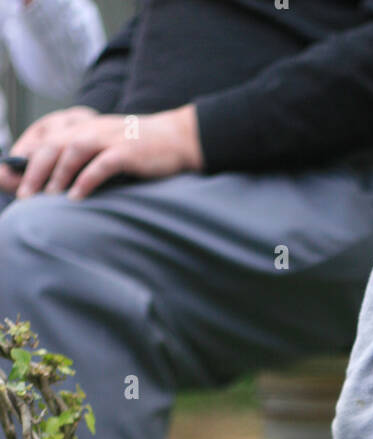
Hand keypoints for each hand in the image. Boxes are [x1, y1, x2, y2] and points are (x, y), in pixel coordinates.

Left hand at [0, 106, 202, 199]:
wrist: (176, 139)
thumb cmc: (138, 150)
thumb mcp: (105, 146)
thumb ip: (81, 157)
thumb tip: (55, 182)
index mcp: (82, 126)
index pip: (44, 136)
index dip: (24, 154)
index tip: (9, 176)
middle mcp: (91, 128)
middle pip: (53, 145)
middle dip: (34, 170)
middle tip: (23, 195)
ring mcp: (109, 138)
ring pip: (72, 151)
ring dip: (57, 174)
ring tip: (47, 197)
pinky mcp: (127, 151)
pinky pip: (101, 164)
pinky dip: (86, 180)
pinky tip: (76, 197)